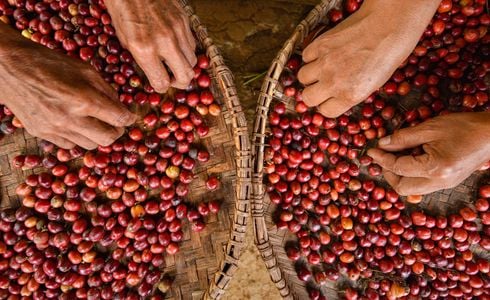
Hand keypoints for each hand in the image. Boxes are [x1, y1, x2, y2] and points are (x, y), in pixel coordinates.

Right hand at [0, 24, 135, 148]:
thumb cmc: (50, 63)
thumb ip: (107, 90)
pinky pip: (70, 145)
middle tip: (116, 124)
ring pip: (90, 145)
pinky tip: (77, 125)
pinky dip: (78, 138)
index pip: (119, 119)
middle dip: (117, 132)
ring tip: (96, 123)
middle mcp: (70, 118)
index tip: (130, 116)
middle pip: (108, 139)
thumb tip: (122, 106)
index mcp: (84, 99)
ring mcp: (54, 129)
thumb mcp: (85, 69)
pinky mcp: (41, 133)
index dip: (129, 118)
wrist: (9, 66)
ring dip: (97, 136)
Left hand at [105, 0, 195, 92]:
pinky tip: (176, 47)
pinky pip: (192, 44)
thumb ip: (141, 59)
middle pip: (185, 76)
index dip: (160, 87)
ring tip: (174, 63)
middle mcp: (165, 42)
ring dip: (184, 66)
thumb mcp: (124, 39)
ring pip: (193, 61)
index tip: (158, 84)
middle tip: (172, 80)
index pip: (162, 82)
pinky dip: (186, 51)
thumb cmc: (122, 9)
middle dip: (179, 83)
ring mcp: (178, 30)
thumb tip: (152, 74)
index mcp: (144, 48)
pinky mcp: (185, 20)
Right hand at [297, 0, 439, 117]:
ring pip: (302, 77)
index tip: (329, 100)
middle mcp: (333, 82)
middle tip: (320, 87)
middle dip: (314, 94)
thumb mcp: (373, 84)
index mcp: (349, 96)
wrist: (388, 26)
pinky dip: (311, 56)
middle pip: (308, 98)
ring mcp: (324, 63)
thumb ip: (351, 93)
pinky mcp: (319, 45)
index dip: (326, 105)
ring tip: (321, 69)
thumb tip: (337, 96)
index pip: (325, 111)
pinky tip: (323, 53)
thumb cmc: (388, 55)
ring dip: (310, 75)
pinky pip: (305, 56)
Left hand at [367, 113, 489, 195]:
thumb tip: (382, 144)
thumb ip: (403, 138)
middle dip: (388, 173)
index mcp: (434, 168)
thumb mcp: (430, 128)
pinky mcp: (449, 183)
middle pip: (402, 188)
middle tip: (382, 157)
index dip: (381, 158)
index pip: (398, 167)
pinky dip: (412, 176)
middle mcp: (439, 182)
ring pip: (412, 189)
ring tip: (396, 157)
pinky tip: (411, 160)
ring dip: (399, 176)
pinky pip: (423, 185)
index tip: (371, 151)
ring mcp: (446, 185)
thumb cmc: (464, 127)